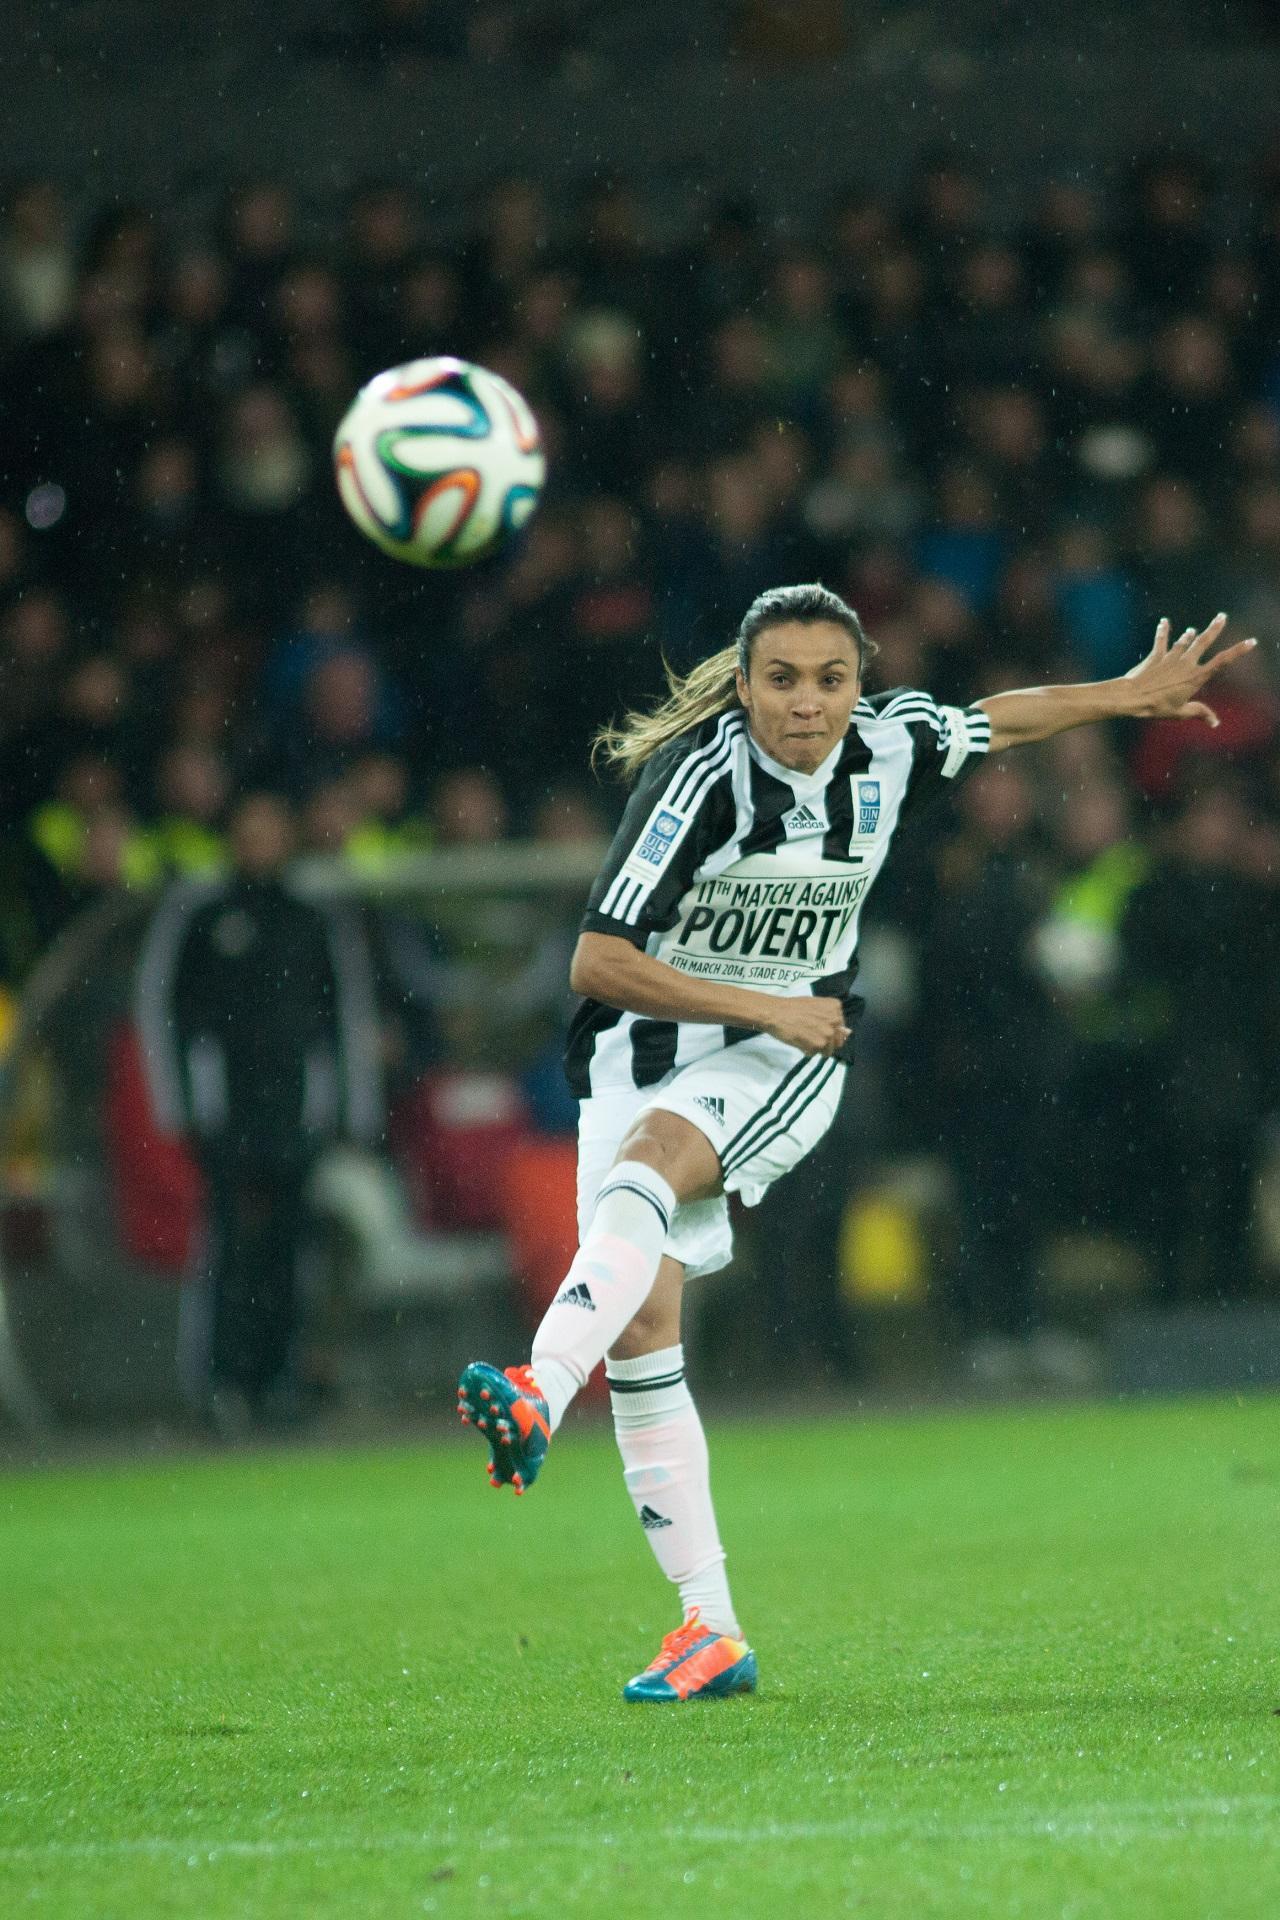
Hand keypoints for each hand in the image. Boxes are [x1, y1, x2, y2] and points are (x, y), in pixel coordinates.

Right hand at [764, 995, 849, 1057]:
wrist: (775, 1013)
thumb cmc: (792, 1007)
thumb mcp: (815, 1006)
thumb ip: (831, 1018)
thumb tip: (848, 1033)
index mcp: (836, 1008)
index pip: (841, 1029)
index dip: (829, 1031)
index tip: (818, 1028)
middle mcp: (835, 1021)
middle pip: (836, 1042)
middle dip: (825, 1042)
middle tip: (810, 1035)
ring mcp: (827, 1034)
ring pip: (827, 1050)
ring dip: (815, 1047)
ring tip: (803, 1037)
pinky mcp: (817, 1045)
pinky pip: (815, 1054)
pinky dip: (806, 1050)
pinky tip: (798, 1040)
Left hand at [1123, 614, 1256, 726]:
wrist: (1132, 697)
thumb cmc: (1156, 707)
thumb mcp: (1181, 713)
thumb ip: (1199, 713)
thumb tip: (1215, 723)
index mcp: (1196, 677)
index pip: (1222, 661)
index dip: (1238, 651)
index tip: (1251, 642)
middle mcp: (1186, 664)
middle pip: (1203, 642)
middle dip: (1214, 628)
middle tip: (1222, 616)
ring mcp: (1170, 658)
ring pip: (1184, 641)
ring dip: (1189, 635)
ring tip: (1193, 630)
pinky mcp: (1156, 656)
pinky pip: (1161, 641)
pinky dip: (1163, 631)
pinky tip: (1164, 621)